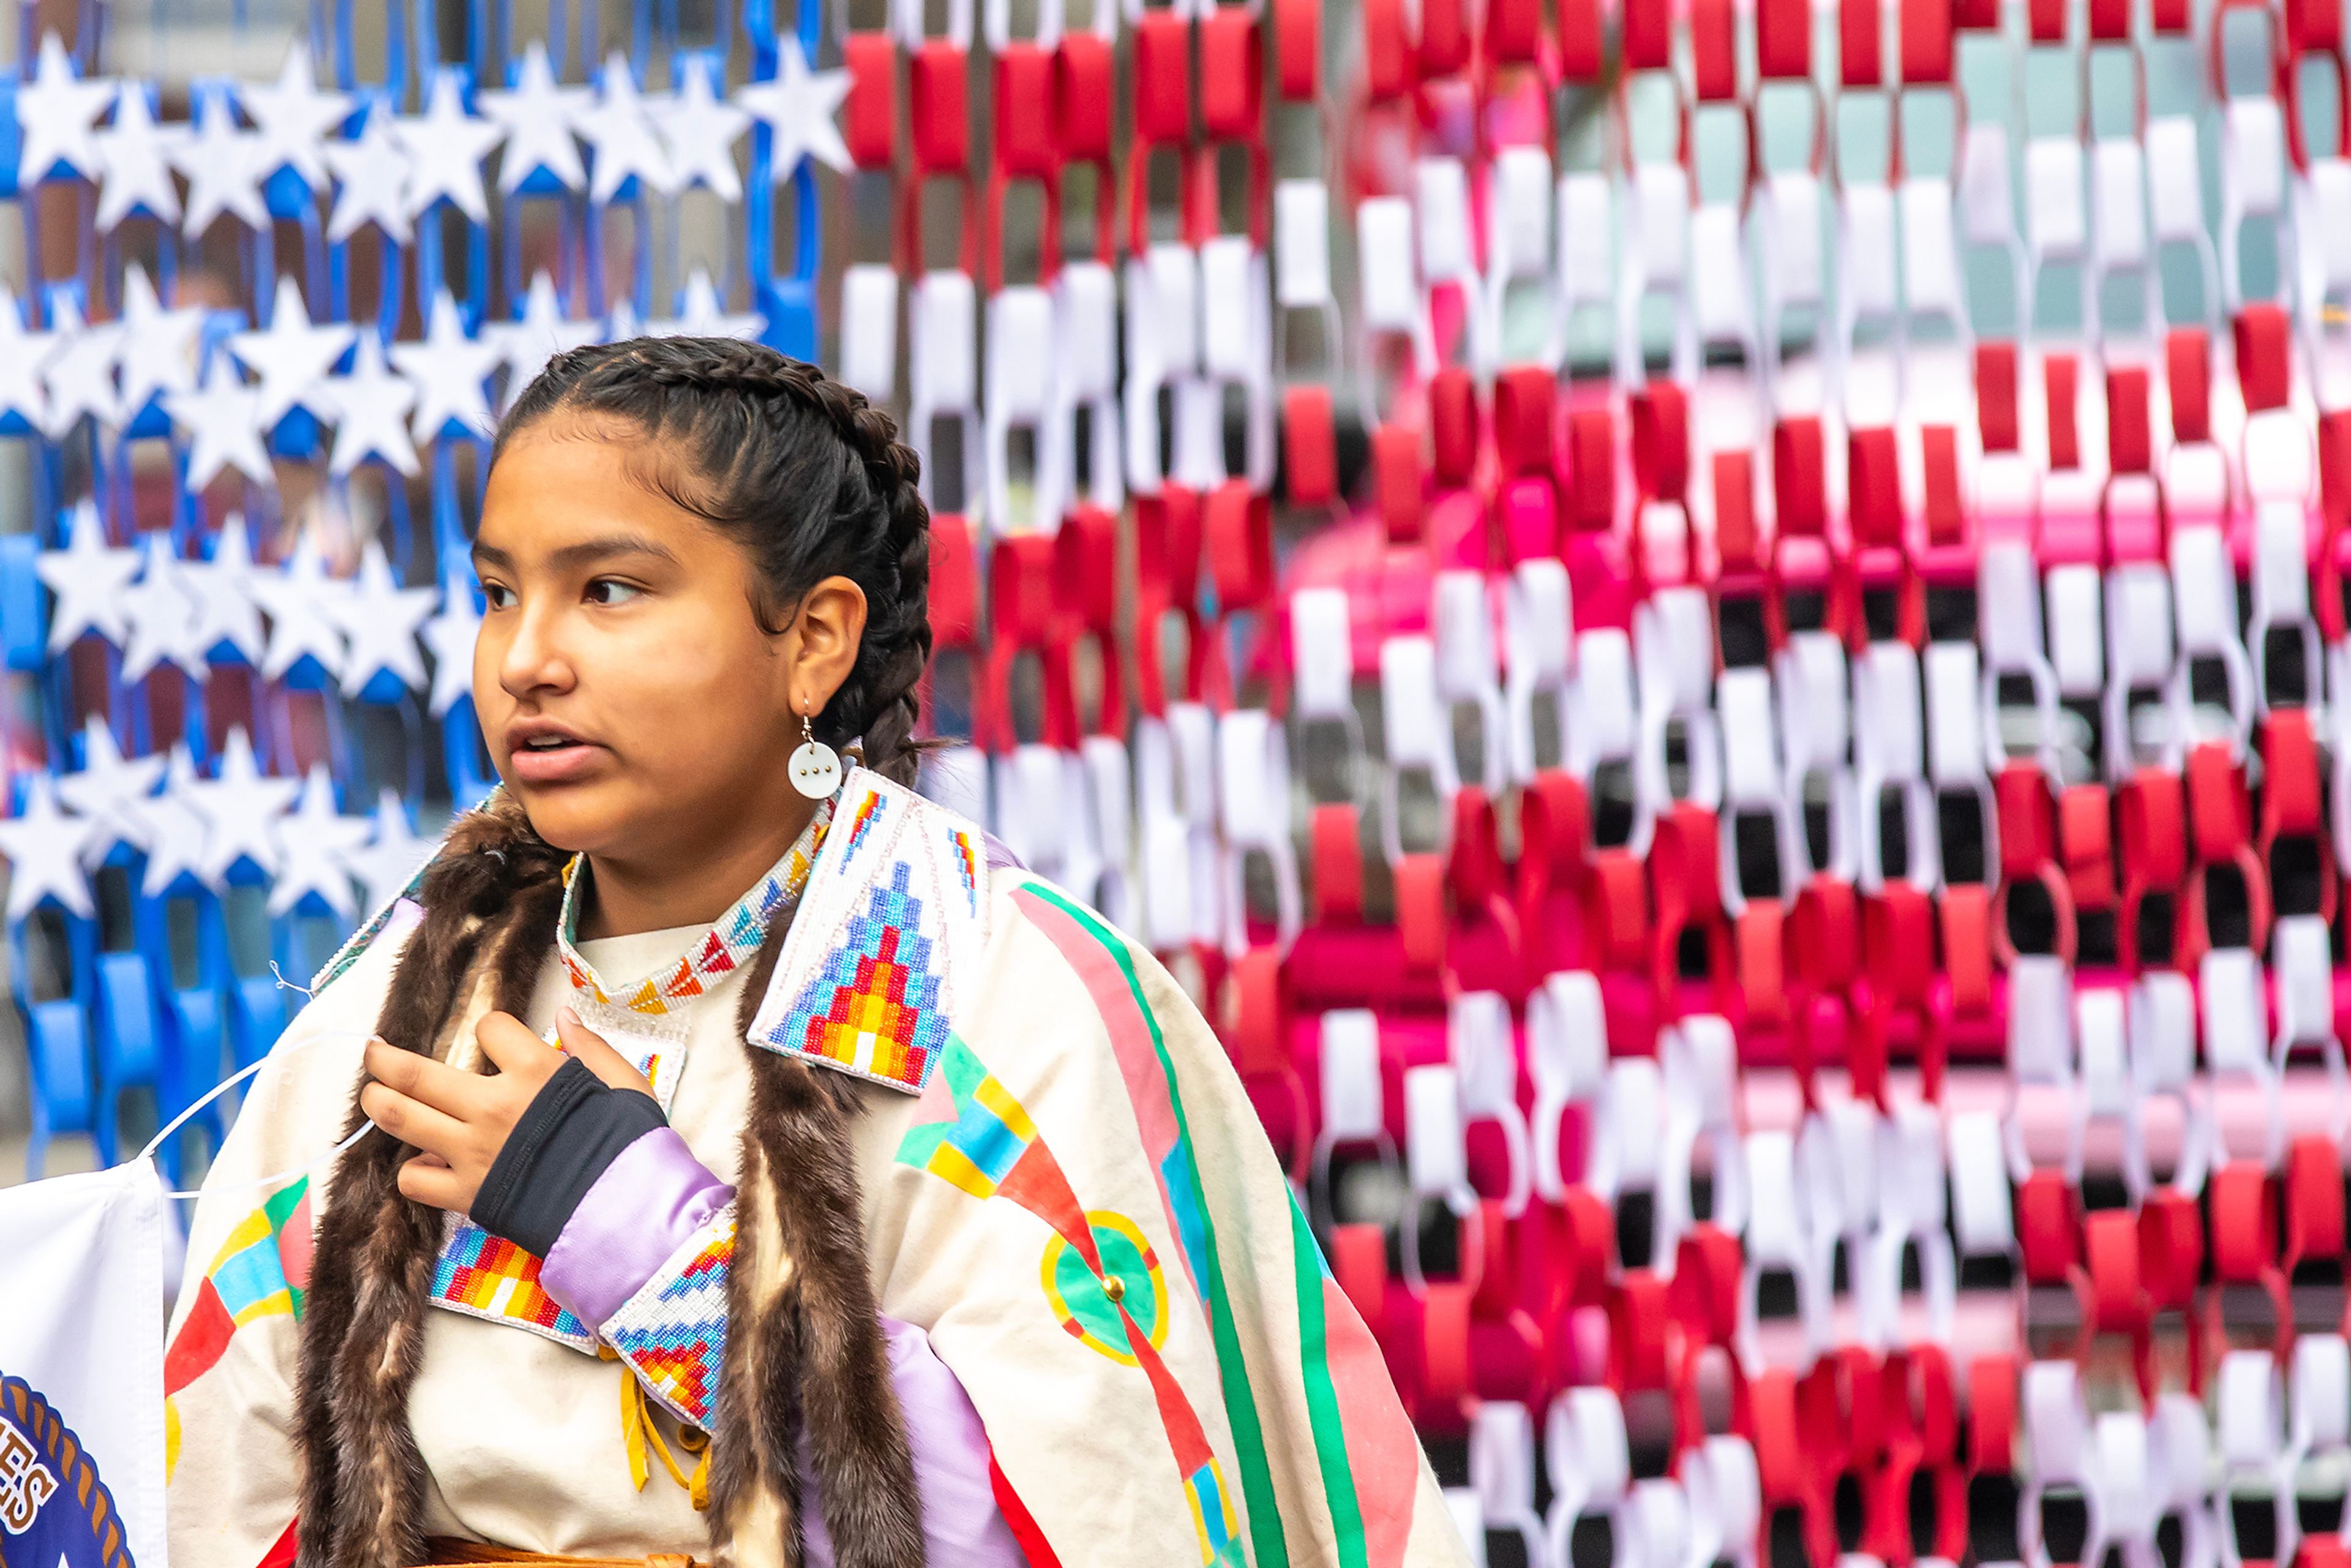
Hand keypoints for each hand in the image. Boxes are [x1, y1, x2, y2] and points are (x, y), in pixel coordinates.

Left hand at [360, 1007, 654, 1215]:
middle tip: (374, 1053)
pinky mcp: (467, 1192)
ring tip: (374, 1095)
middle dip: (386, 1059)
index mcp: (534, 1072)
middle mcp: (492, 1106)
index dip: (490, 1030)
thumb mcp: (626, 1084)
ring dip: (378, 1102)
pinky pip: (414, 1179)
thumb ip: (591, 1047)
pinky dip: (413, 1170)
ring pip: (401, 1119)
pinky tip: (425, 1162)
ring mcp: (472, 1151)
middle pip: (416, 1073)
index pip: (489, 1028)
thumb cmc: (628, 1145)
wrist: (624, 1211)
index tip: (495, 1040)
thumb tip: (564, 1018)